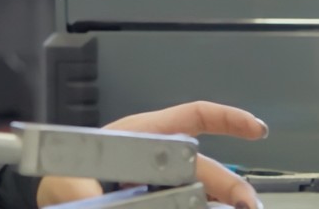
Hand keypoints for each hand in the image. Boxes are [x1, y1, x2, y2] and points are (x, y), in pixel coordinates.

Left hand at [35, 101, 267, 208]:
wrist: (61, 206)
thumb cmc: (61, 185)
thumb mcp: (62, 182)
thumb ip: (76, 188)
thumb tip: (89, 193)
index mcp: (138, 138)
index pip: (190, 118)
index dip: (226, 119)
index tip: (257, 129)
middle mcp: (158, 161)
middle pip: (205, 167)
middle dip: (231, 184)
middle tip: (247, 206)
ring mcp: (164, 186)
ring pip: (206, 193)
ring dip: (225, 202)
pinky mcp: (166, 202)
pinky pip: (194, 206)